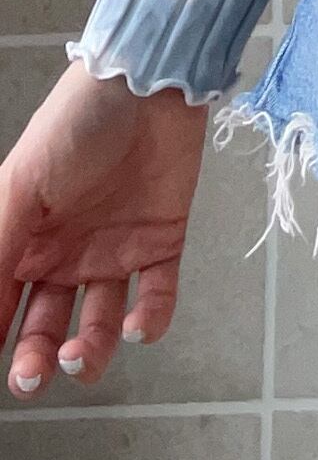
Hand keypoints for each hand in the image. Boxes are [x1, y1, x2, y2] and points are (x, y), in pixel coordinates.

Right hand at [1, 59, 208, 396]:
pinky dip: (151, 321)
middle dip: (37, 359)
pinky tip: (139, 326)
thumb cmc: (76, 123)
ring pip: (100, 322)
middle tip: (34, 376)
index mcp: (26, 241)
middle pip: (46, 326)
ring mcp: (114, 250)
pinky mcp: (161, 241)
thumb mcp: (21, 186)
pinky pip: (158, 296)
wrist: (148, 83)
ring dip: (92, 349)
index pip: (2, 305)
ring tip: (82, 357)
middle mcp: (66, 253)